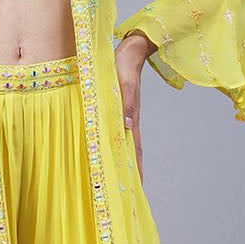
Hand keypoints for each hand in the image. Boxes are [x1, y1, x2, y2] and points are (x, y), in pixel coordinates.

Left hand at [114, 32, 154, 185]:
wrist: (128, 50)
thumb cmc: (123, 64)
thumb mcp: (124, 82)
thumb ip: (127, 103)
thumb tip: (127, 125)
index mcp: (132, 118)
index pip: (135, 150)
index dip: (136, 169)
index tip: (137, 188)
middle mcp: (129, 121)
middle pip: (132, 152)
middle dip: (132, 172)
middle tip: (129, 194)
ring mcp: (124, 117)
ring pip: (124, 144)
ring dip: (123, 161)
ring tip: (120, 180)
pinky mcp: (117, 110)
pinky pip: (115, 133)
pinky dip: (114, 145)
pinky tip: (108, 152)